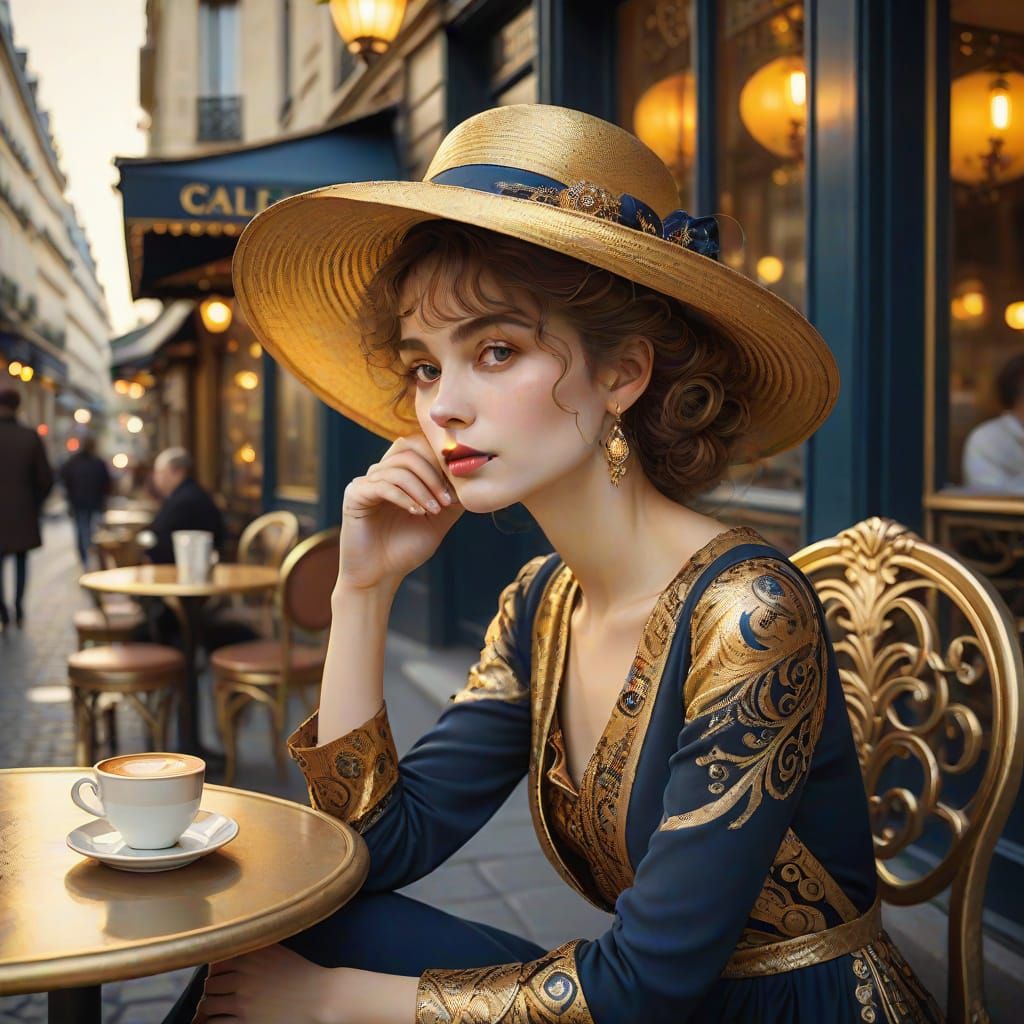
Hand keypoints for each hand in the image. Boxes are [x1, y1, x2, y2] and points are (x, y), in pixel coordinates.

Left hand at [192, 944, 341, 1023]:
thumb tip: (238, 941)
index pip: (215, 962)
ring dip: (209, 1007)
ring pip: (208, 1005)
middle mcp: (243, 978)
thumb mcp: (279, 950)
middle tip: (218, 994)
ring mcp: (243, 1002)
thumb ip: (257, 945)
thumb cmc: (302, 974)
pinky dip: (210, 1023)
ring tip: (214, 1009)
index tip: (218, 975)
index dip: (214, 970)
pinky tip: (215, 1021)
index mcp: (250, 957)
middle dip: (212, 990)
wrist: (319, 997)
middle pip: (210, 984)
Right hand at [339, 432, 462, 591]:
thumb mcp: (438, 520)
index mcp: (399, 474)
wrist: (380, 576)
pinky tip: (417, 512)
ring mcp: (366, 482)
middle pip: (410, 449)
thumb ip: (451, 497)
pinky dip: (404, 497)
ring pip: (399, 469)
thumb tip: (470, 475)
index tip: (457, 489)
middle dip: (434, 473)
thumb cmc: (406, 549)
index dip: (441, 462)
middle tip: (446, 499)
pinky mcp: (355, 495)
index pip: (420, 446)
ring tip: (434, 510)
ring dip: (423, 488)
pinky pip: (383, 485)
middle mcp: (381, 472)